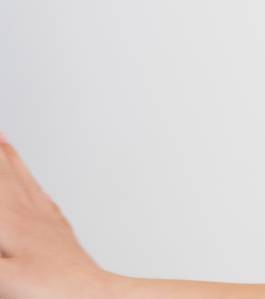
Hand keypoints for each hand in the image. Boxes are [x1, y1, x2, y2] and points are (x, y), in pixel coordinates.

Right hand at [0, 133, 113, 298]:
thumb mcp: (1, 278)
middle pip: (8, 173)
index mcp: (12, 220)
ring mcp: (47, 222)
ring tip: (4, 143)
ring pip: (25, 182)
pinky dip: (30, 186)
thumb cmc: (51, 291)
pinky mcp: (58, 235)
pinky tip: (32, 189)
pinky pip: (41, 200)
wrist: (95, 298)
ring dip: (12, 161)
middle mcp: (31, 213)